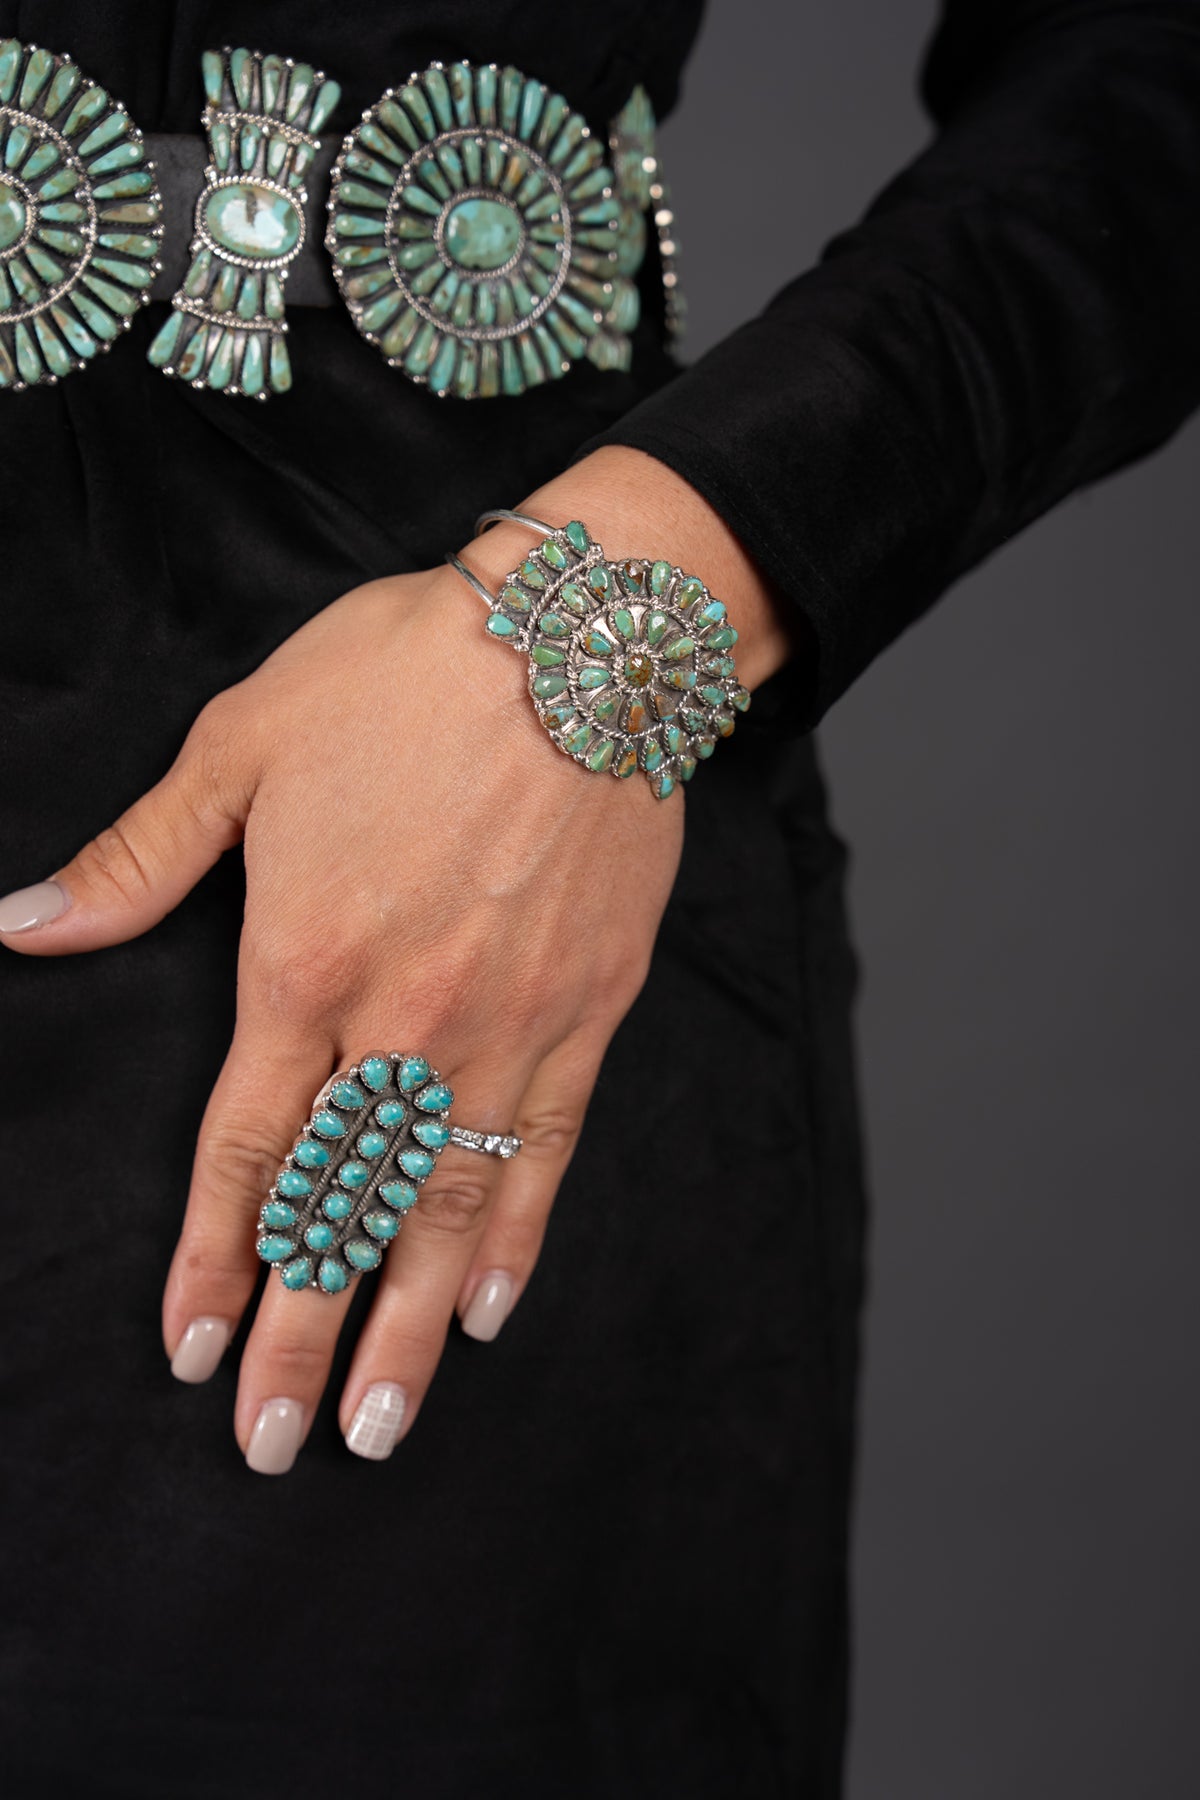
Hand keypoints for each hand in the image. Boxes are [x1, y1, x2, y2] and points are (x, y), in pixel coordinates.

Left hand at [0, 447, 801, 1471]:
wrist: (585, 643)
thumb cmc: (405, 676)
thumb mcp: (243, 744)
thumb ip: (138, 857)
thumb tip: (24, 925)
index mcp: (304, 960)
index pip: (245, 1148)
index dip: (211, 1257)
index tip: (188, 1350)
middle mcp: (406, 1020)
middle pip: (339, 1206)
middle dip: (296, 1332)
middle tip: (271, 1444)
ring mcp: (507, 1027)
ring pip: (445, 1208)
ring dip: (407, 1325)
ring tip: (377, 1424)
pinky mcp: (588, 1014)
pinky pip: (549, 1153)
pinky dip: (518, 1238)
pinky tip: (495, 1309)